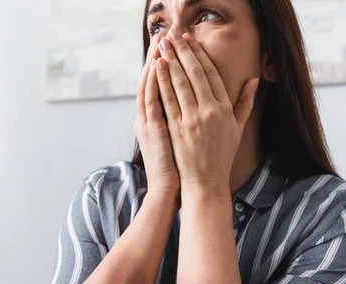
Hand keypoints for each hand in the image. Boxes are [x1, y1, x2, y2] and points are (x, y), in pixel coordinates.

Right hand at [135, 36, 180, 200]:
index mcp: (159, 115)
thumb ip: (186, 117)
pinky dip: (153, 83)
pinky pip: (151, 101)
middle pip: (154, 79)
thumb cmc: (179, 164)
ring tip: (160, 43)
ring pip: (149, 85)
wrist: (169, 187)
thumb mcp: (181, 137)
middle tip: (165, 34)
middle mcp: (150, 115)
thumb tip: (198, 102)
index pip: (163, 83)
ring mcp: (148, 121)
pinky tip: (157, 68)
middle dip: (161, 55)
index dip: (169, 62)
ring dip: (154, 63)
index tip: (176, 44)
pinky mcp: (151, 129)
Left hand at [155, 30, 258, 194]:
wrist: (206, 181)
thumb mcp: (238, 129)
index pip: (211, 75)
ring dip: (171, 62)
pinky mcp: (177, 128)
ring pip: (180, 84)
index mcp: (224, 109)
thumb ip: (245, 103)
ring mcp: (192, 120)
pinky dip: (162, 83)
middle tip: (174, 36)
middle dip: (183, 52)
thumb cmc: (222, 155)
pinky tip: (157, 68)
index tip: (191, 41)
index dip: (200, 56)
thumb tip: (254, 81)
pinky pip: (168, 100)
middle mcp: (209, 112)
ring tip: (163, 46)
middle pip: (195, 74)